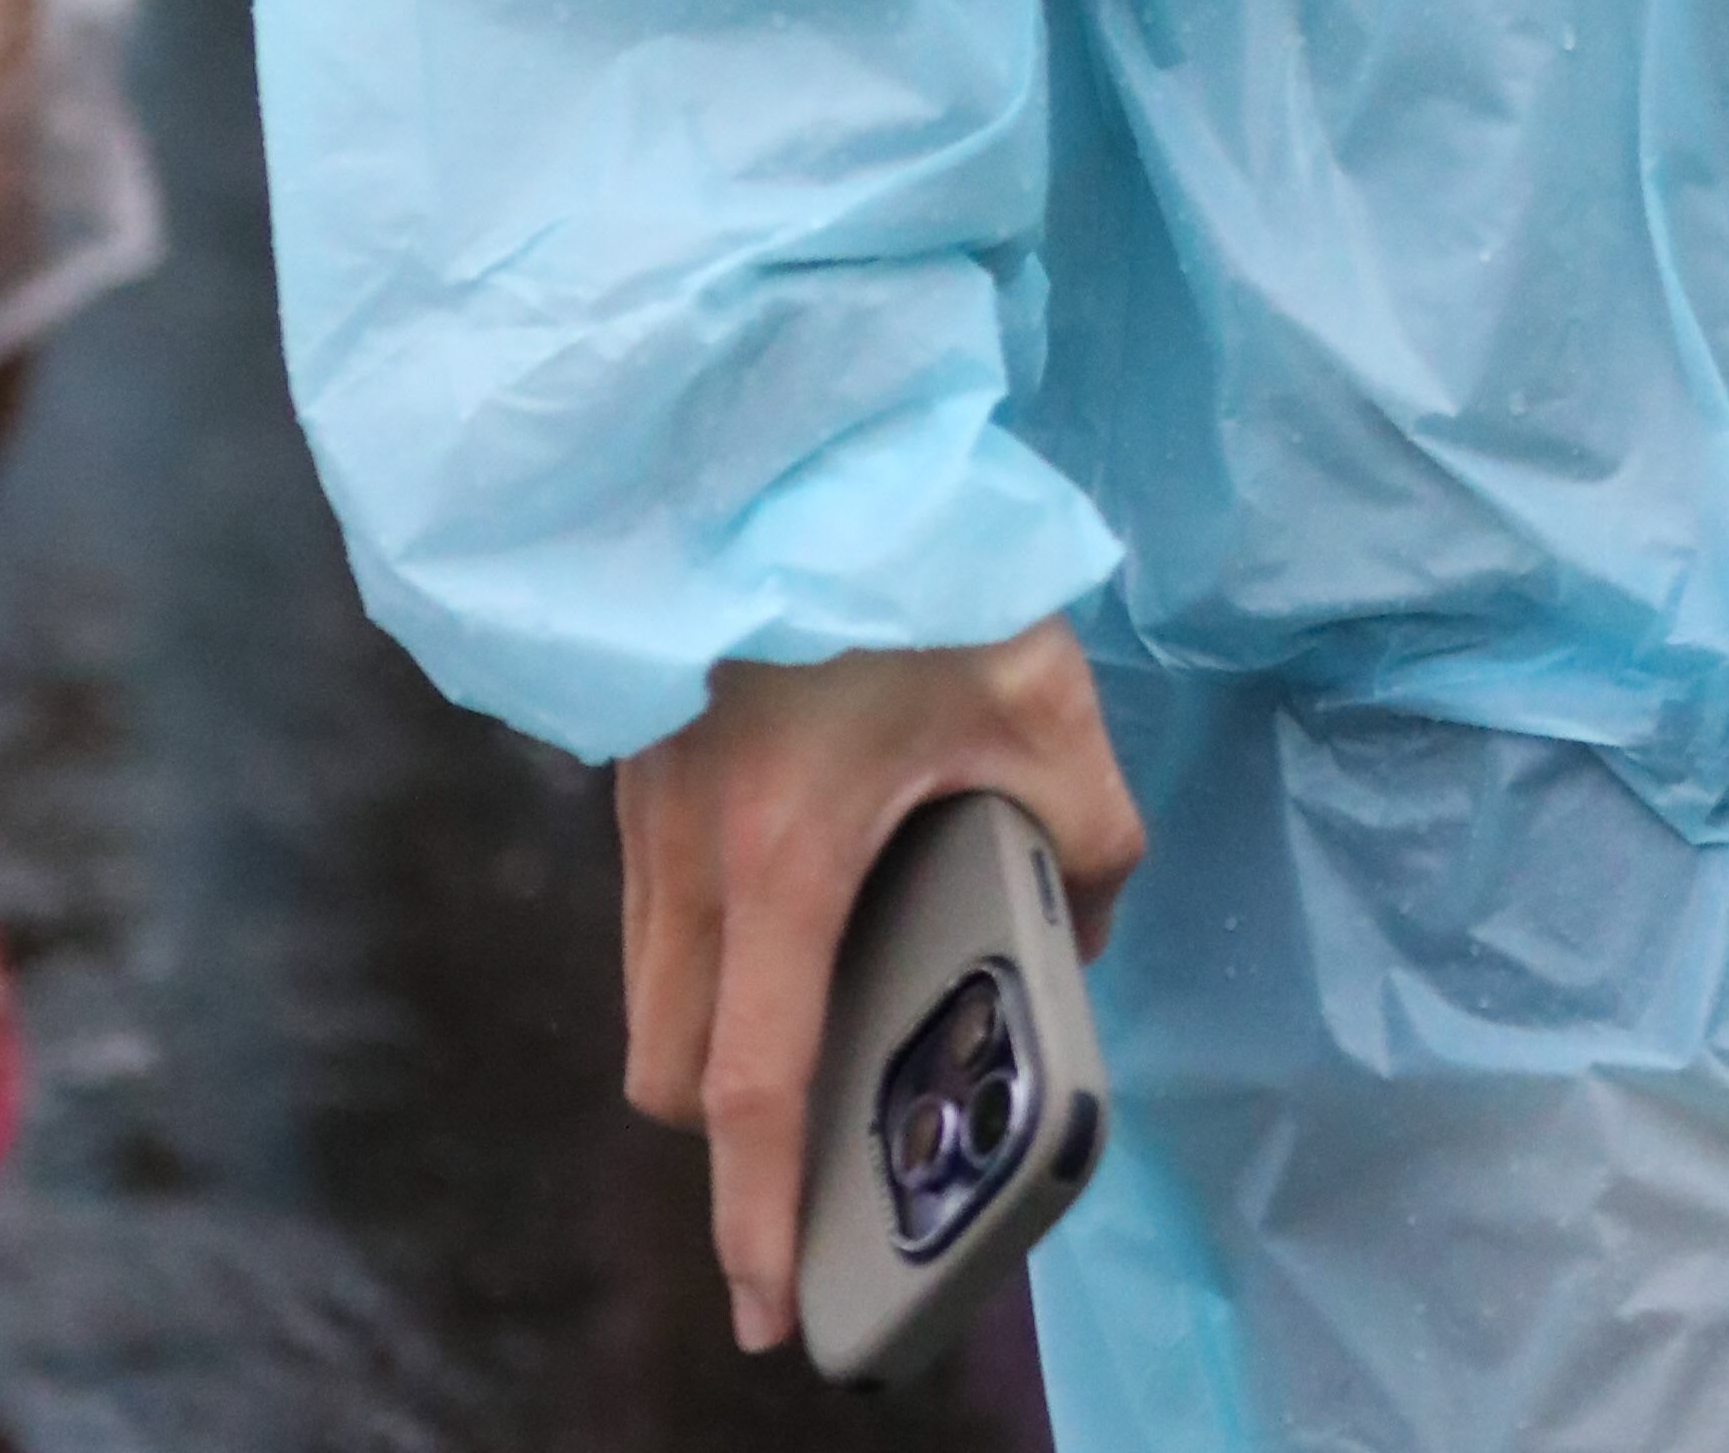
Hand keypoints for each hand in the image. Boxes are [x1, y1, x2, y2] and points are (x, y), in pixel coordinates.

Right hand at [620, 622, 1145, 1360]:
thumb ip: (1090, 832)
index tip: (769, 1306)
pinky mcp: (637, 749)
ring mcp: (643, 797)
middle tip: (829, 1126)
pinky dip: (707, 942)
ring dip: (716, 1031)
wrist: (800, 422)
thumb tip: (1089, 919)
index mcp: (781, 854)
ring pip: (652, 987)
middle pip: (673, 1066)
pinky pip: (651, 905)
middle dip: (734, 1128)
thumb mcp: (1046, 696)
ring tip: (825, 1013)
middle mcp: (686, 846)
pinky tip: (799, 891)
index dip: (755, 1213)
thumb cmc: (918, 556)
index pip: (748, 1084)